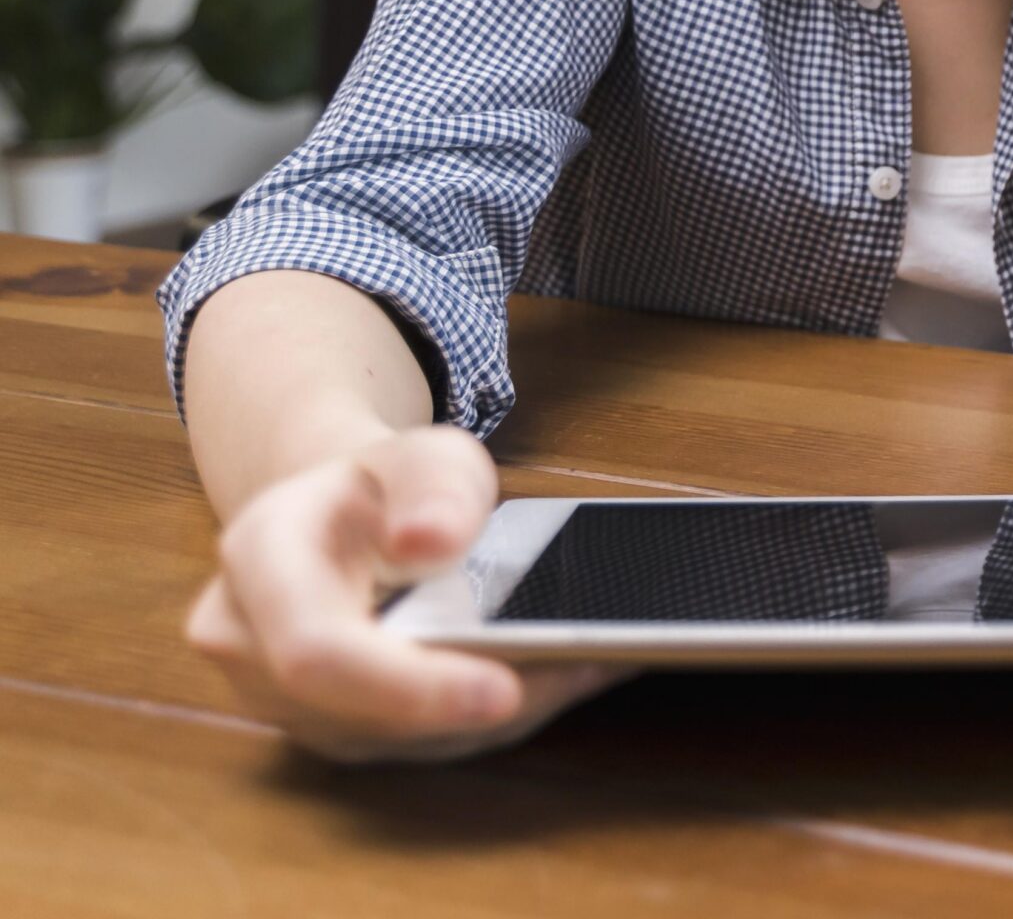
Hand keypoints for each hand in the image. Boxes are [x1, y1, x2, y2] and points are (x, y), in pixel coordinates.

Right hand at [185, 422, 618, 760]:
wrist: (343, 512)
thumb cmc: (386, 483)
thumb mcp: (422, 452)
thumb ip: (434, 486)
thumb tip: (431, 542)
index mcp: (258, 556)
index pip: (318, 648)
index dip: (410, 684)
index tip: (503, 689)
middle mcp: (246, 640)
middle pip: (361, 712)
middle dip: (475, 706)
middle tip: (581, 668)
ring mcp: (277, 696)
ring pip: (393, 740)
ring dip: (492, 718)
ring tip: (582, 666)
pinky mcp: (324, 727)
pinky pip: (409, 744)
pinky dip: (484, 720)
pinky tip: (552, 680)